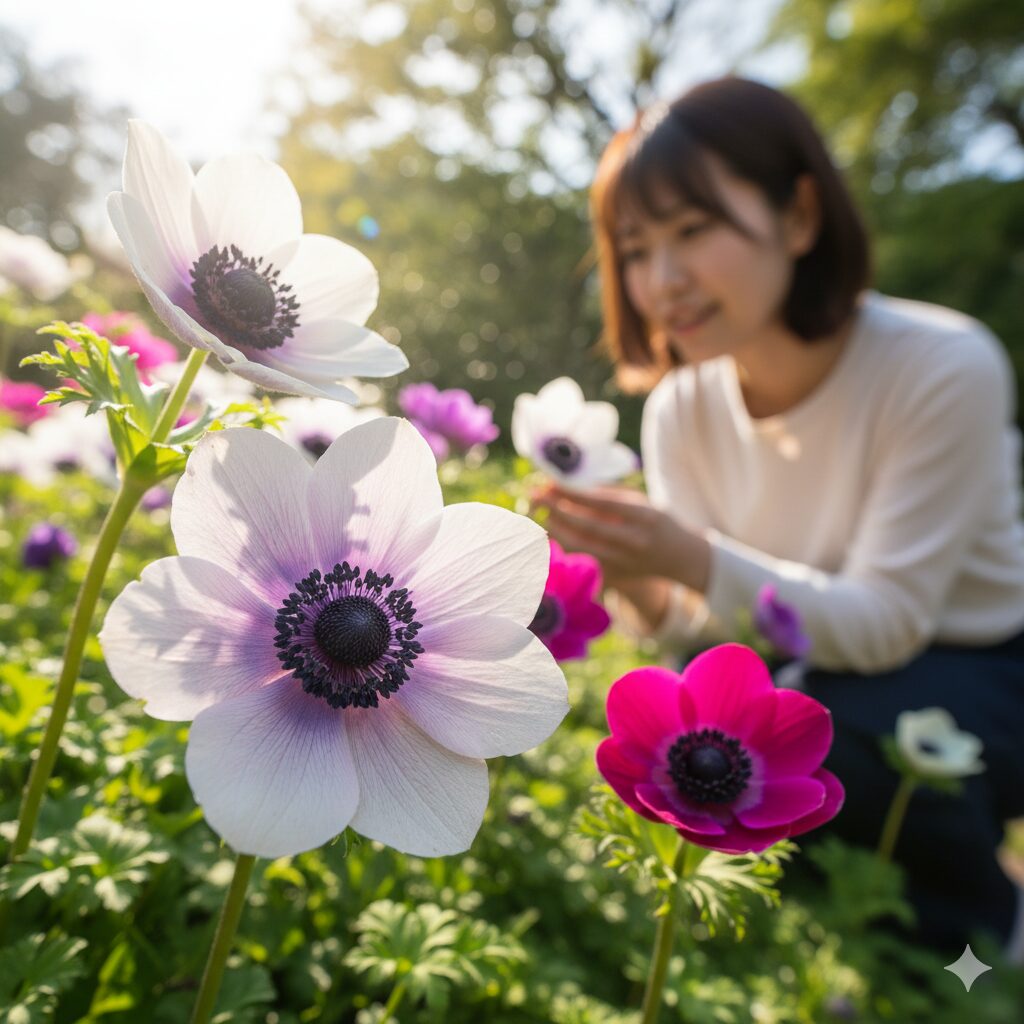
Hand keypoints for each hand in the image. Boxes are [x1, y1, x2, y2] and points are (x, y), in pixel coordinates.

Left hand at [532, 482, 709, 592]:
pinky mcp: (614, 574)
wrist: (679, 558)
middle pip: (587, 525)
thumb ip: (607, 494)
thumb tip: (567, 485)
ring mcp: (624, 561)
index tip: (550, 482)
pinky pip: (581, 556)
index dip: (573, 492)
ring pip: (579, 545)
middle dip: (557, 508)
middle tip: (535, 495)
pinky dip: (564, 542)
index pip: (602, 502)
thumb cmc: (656, 521)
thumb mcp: (641, 501)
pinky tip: (552, 528)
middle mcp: (634, 541)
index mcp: (645, 516)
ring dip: (555, 526)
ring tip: (539, 510)